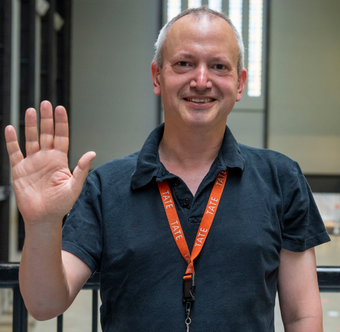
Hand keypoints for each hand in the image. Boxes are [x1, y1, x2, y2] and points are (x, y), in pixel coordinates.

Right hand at [5, 101, 95, 224]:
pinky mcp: (19, 170)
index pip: (61, 137)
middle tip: (45, 103)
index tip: (60, 109)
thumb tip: (92, 153)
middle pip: (46, 134)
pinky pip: (14, 152)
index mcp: (60, 160)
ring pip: (31, 139)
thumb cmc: (61, 204)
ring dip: (30, 125)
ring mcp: (32, 162)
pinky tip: (11, 128)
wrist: (43, 217)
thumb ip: (81, 169)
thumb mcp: (74, 186)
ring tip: (30, 110)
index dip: (61, 123)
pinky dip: (12, 141)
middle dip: (46, 119)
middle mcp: (46, 158)